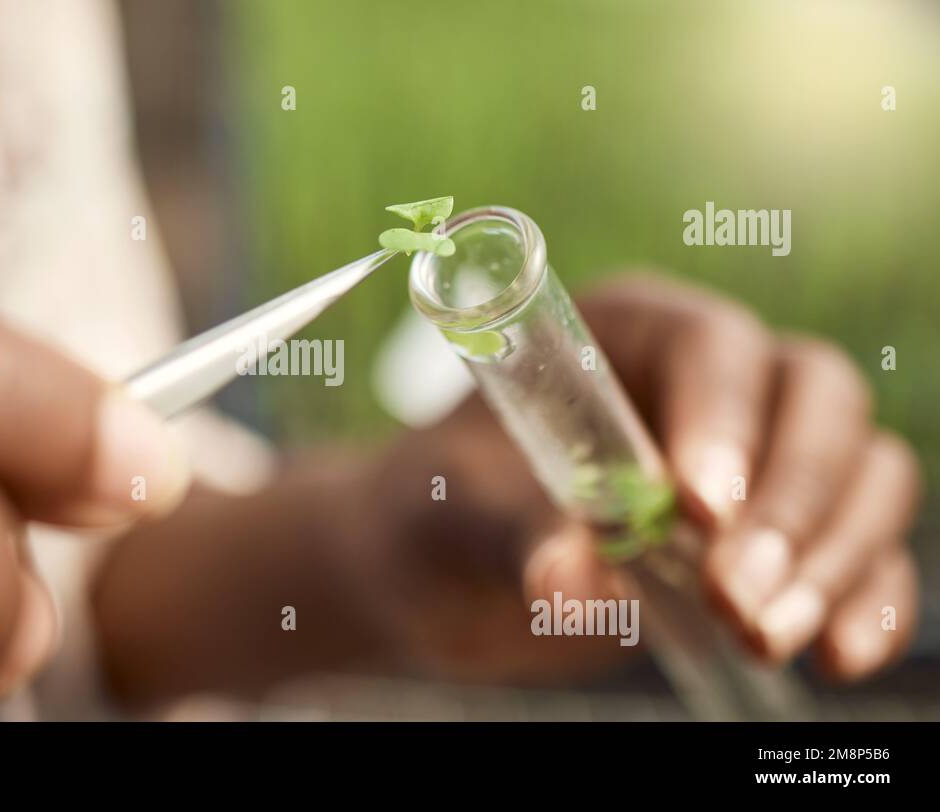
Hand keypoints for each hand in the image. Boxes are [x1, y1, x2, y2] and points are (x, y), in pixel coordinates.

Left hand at [347, 272, 921, 684]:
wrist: (441, 574)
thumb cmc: (435, 516)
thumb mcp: (449, 517)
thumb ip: (510, 534)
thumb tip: (568, 580)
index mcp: (622, 332)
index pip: (712, 342)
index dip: (724, 417)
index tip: (699, 508)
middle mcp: (706, 378)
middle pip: (815, 396)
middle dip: (791, 499)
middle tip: (734, 596)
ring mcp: (756, 453)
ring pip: (862, 468)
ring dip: (830, 558)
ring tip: (762, 635)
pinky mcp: (776, 533)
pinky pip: (861, 548)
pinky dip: (864, 600)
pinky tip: (835, 657)